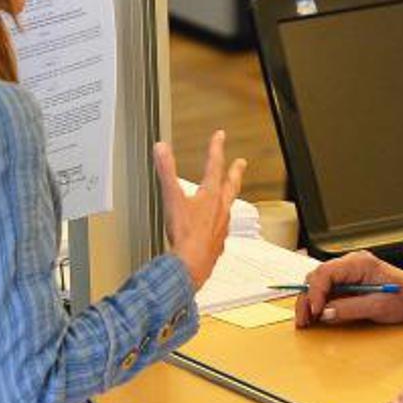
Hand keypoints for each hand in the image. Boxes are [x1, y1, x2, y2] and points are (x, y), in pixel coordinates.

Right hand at [153, 131, 246, 287]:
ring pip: (229, 207)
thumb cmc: (185, 235)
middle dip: (235, 171)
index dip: (216, 149)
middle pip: (231, 185)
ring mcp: (222, 227)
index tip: (220, 137)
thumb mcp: (172, 198)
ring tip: (229, 195)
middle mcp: (220, 210)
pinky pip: (222, 229)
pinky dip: (220, 223)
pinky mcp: (217, 243)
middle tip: (241, 163)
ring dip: (229, 197)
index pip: (215, 166)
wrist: (191, 265)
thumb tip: (161, 148)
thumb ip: (166, 171)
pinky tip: (217, 227)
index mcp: (210, 196)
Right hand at [294, 252, 402, 327]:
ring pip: (317, 283)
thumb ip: (352, 308)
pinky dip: (317, 303)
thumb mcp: (380, 307)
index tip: (315, 311)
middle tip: (303, 320)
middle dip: (307, 298)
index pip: (326, 272)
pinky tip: (315, 316)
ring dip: (309, 301)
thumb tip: (326, 313)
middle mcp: (350, 264)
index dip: (316, 292)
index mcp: (359, 263)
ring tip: (306, 321)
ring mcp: (347, 272)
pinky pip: (325, 290)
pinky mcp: (346, 282)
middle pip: (317, 276)